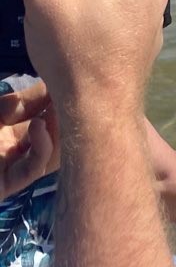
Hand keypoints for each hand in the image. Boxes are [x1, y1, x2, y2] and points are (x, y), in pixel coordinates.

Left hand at [0, 79, 59, 199]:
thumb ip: (10, 105)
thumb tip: (47, 90)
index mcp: (3, 127)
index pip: (36, 109)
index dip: (52, 96)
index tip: (69, 81)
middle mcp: (11, 146)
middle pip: (50, 131)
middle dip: (64, 115)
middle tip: (76, 97)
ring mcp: (10, 166)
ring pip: (49, 151)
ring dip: (59, 132)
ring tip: (64, 110)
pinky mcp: (8, 185)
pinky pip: (33, 168)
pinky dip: (42, 148)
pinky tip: (40, 127)